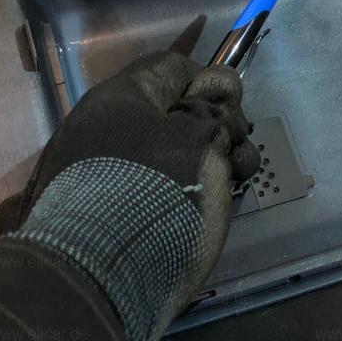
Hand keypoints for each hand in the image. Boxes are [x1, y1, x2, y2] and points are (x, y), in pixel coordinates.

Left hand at [2, 52, 260, 340]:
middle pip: (175, 111)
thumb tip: (214, 105)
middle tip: (239, 145)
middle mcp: (108, 130)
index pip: (170, 68)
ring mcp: (109, 174)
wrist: (102, 272)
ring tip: (239, 175)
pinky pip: (159, 186)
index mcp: (120, 99)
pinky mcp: (115, 213)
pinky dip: (190, 189)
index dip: (209, 80)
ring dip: (214, 157)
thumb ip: (215, 113)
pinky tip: (217, 200)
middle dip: (217, 124)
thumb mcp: (201, 137)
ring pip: (174, 151)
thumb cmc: (156, 187)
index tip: (233, 105)